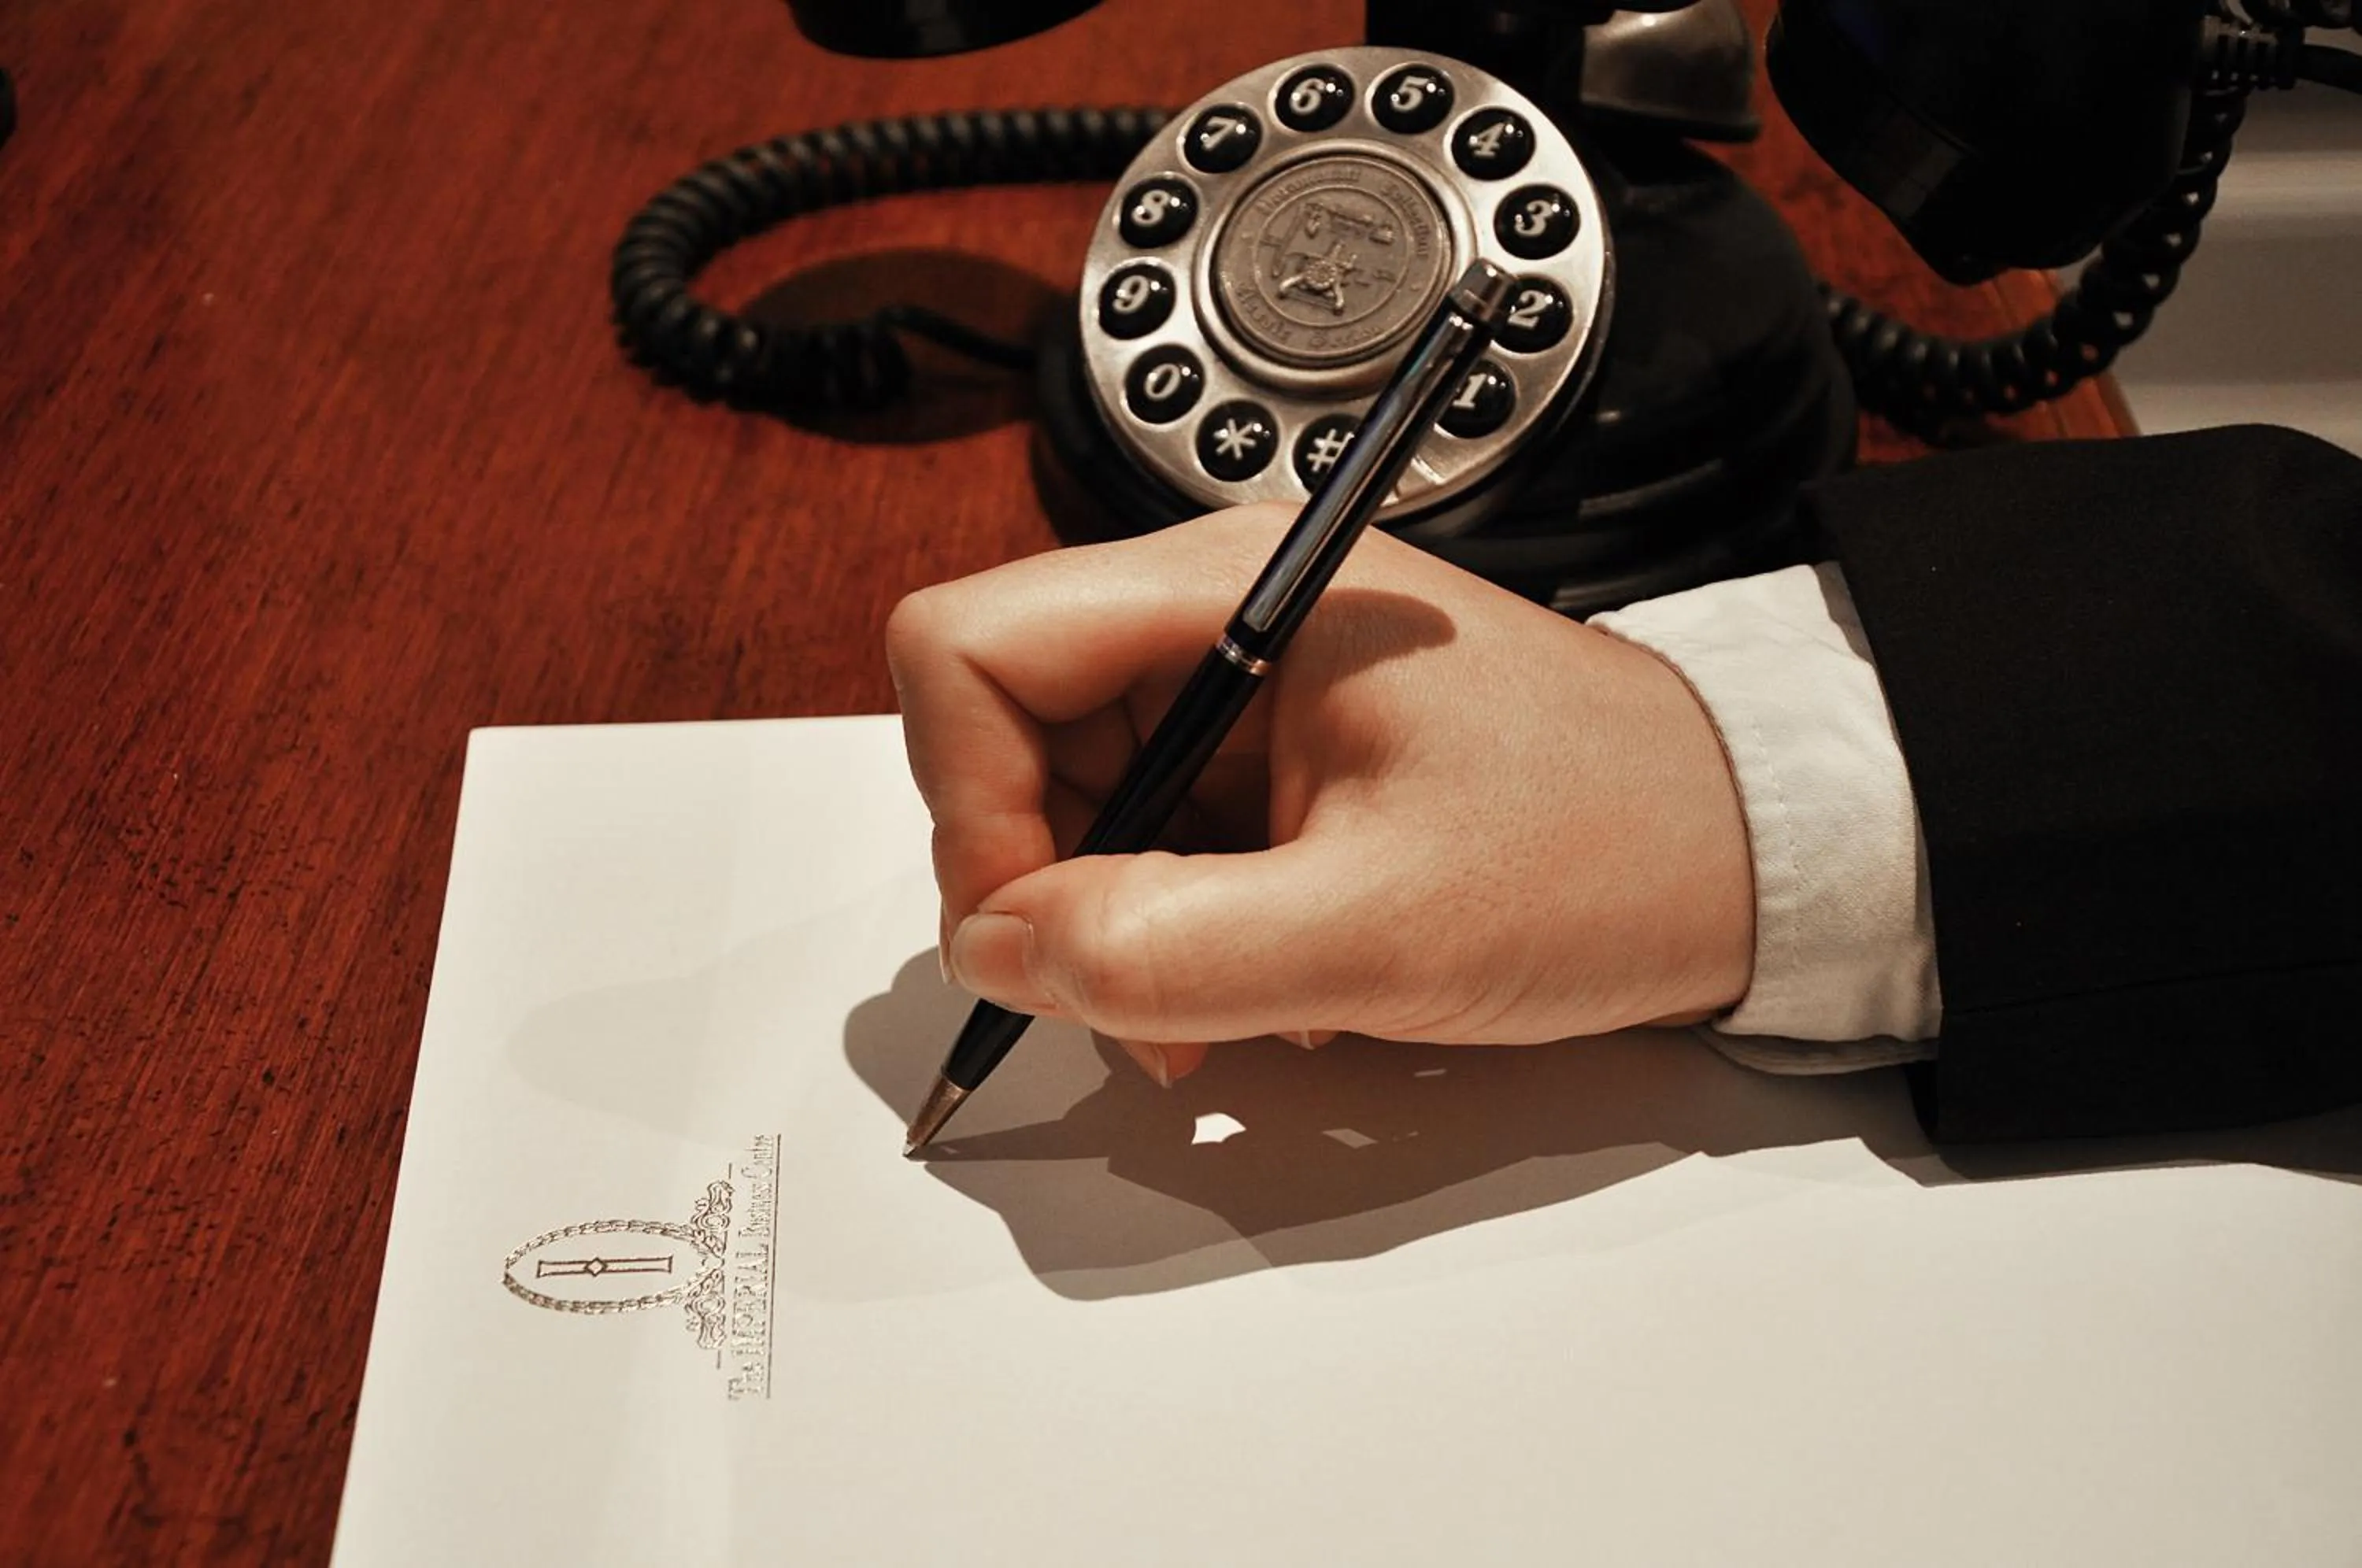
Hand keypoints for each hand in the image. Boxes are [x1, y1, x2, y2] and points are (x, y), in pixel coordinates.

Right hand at [885, 504, 1754, 1084]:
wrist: (1751, 851)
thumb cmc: (1611, 846)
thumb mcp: (1381, 926)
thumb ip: (1167, 947)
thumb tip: (993, 953)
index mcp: (1234, 585)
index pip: (970, 648)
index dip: (969, 804)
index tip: (1043, 934)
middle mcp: (1220, 610)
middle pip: (1006, 733)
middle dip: (1048, 893)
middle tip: (1144, 1007)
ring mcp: (1244, 681)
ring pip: (1072, 803)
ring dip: (1120, 930)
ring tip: (1233, 1010)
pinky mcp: (1274, 750)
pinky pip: (1153, 837)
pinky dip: (1179, 930)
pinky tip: (1275, 980)